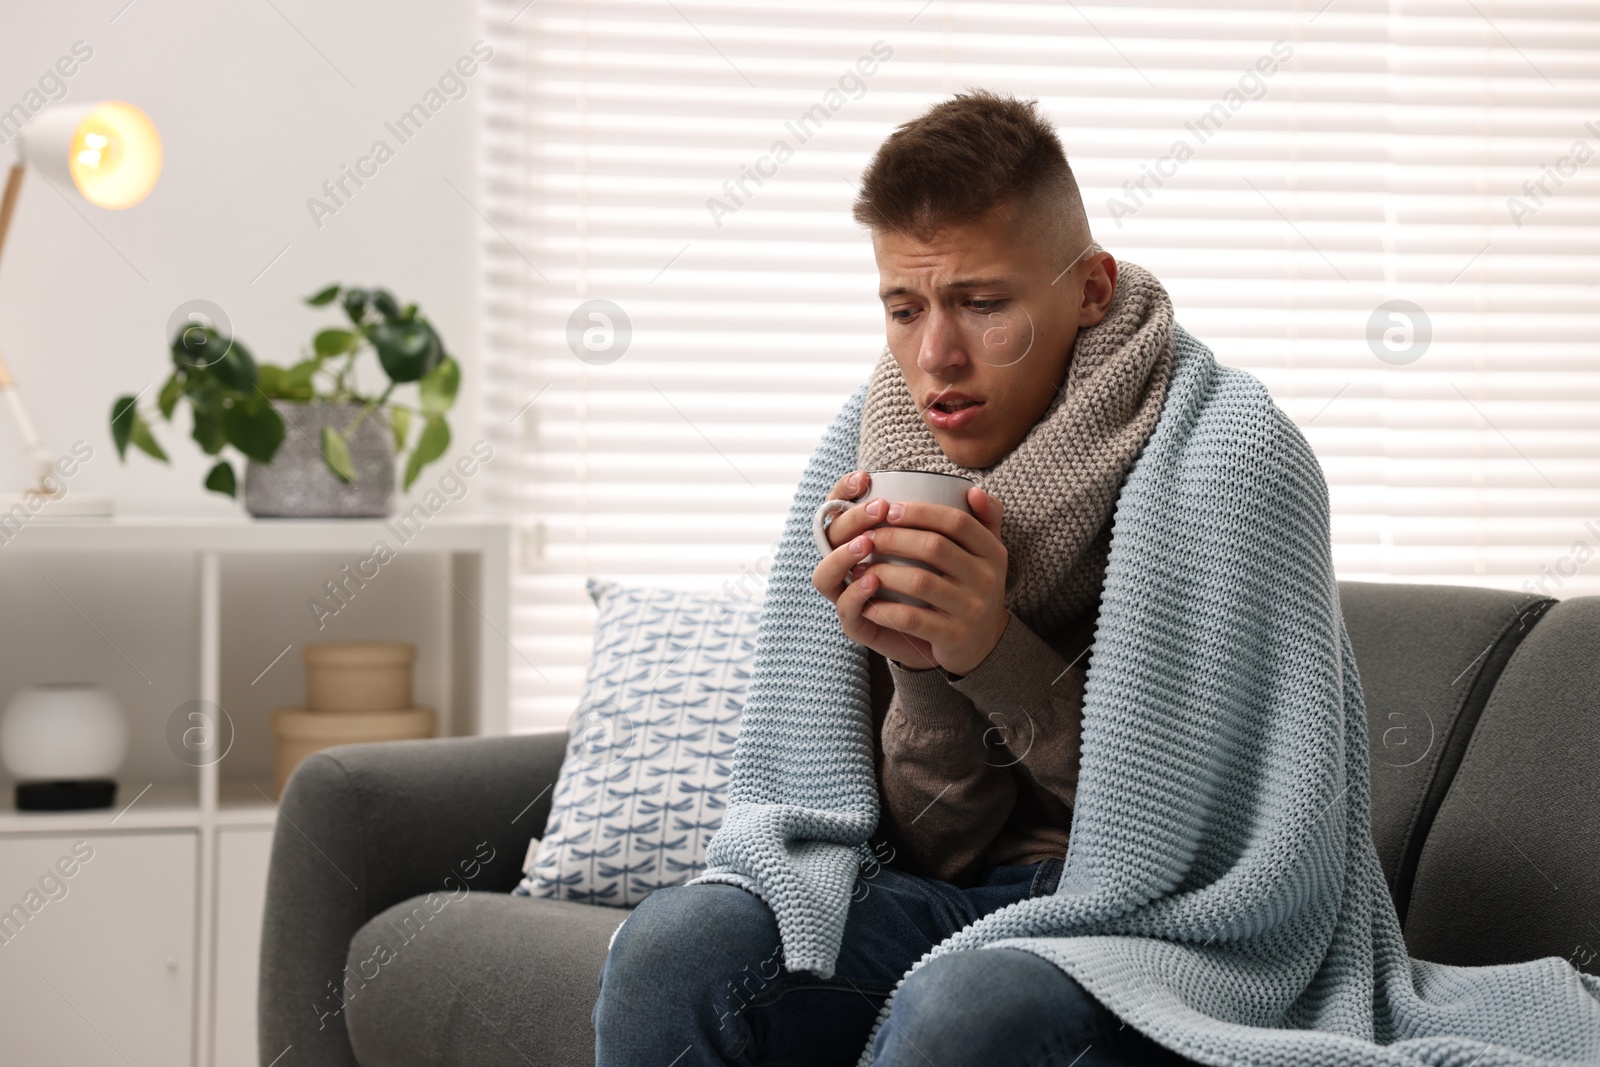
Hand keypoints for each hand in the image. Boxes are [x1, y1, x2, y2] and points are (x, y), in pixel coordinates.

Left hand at [812, 472, 1008, 675]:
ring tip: (860, 569)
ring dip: (883, 572)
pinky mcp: (953, 637)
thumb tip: (971, 490)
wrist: (985, 645)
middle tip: (867, 538)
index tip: (891, 509)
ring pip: (920, 581)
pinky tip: (867, 603)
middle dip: (894, 538)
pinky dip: (885, 609)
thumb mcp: (988, 555)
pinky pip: (912, 619)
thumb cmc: (974, 588)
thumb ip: (985, 520)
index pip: (956, 521)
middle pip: (934, 547)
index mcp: (993, 553)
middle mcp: (987, 580)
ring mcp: (972, 610)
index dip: (921, 512)